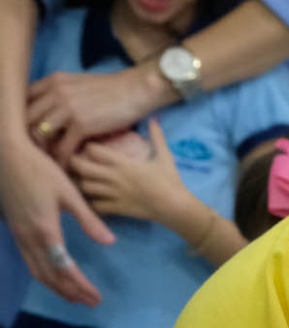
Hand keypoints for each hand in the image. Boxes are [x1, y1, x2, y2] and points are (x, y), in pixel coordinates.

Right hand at [0, 131, 111, 305]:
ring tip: (75, 296)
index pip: (65, 269)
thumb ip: (89, 219)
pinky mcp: (15, 231)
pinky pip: (29, 262)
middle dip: (71, 292)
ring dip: (57, 287)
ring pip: (38, 272)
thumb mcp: (68, 193)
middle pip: (50, 276)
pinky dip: (44, 275)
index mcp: (46, 231)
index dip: (81, 286)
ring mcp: (20, 236)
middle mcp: (30, 239)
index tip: (96, 297)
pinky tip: (54, 275)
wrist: (6, 155)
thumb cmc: (40, 169)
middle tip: (90, 302)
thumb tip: (110, 242)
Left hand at [27, 63, 160, 163]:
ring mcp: (68, 108)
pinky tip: (66, 168)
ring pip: (41, 134)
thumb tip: (52, 111)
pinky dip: (63, 161)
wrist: (136, 90)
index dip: (25, 119)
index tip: (33, 134)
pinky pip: (63, 148)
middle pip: (28, 118)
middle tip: (39, 152)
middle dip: (31, 138)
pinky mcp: (81, 124)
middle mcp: (57, 92)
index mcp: (55, 81)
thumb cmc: (111, 91)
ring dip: (44, 151)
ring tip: (50, 162)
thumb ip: (62, 93)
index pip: (26, 101)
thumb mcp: (80, 84)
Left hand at [70, 120, 191, 226]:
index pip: (93, 149)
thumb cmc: (170, 180)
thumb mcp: (164, 155)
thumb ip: (156, 136)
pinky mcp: (117, 209)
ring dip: (80, 182)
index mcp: (123, 162)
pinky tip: (92, 198)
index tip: (87, 146)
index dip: (87, 146)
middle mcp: (114, 177)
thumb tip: (154, 118)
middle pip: (82, 167)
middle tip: (75, 161)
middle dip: (74, 163)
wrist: (175, 206)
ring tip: (80, 178)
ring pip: (85, 187)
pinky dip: (91, 202)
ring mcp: (114, 194)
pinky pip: (95, 206)